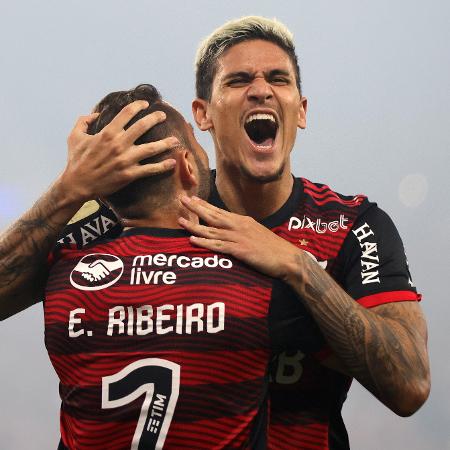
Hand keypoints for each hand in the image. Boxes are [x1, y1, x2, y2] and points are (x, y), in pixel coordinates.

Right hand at [61, 100, 178, 201]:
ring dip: (165, 143)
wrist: (77, 185)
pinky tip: (172, 163)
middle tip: (163, 115)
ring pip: (151, 148)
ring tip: (176, 140)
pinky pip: (150, 169)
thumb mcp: (74, 136)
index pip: (126, 114)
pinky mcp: (129, 174)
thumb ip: (84, 121)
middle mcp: (118, 144)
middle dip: (155, 118)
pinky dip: (162, 166)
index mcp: (107, 133)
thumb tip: (95, 113)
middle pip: (142, 127)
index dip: (138, 106)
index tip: (146, 104)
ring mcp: (125, 160)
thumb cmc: (76, 160)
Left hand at [178, 196, 301, 280]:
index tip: (193, 199)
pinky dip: (204, 243)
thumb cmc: (274, 248)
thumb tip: (232, 229)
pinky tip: (192, 240)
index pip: (220, 211)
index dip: (205, 205)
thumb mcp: (258, 233)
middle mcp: (239, 226)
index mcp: (243, 221)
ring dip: (194, 225)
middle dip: (195, 208)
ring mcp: (238, 238)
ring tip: (180, 220)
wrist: (288, 258)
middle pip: (213, 216)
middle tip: (181, 199)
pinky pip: (218, 246)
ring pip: (211, 231)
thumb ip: (244, 230)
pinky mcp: (240, 250)